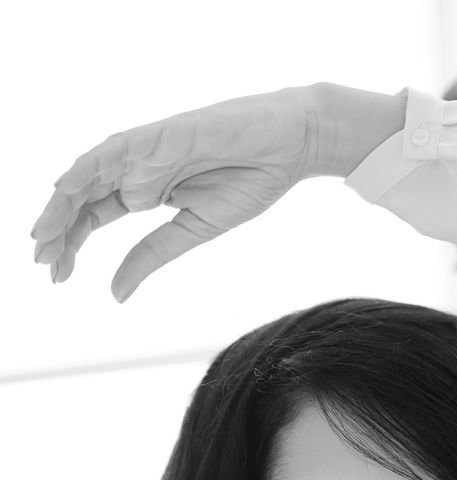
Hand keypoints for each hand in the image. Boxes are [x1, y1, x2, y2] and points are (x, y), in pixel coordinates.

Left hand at [31, 84, 326, 301]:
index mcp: (149, 191)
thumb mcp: (195, 230)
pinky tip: (65, 192)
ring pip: (90, 174)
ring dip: (63, 205)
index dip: (72, 243)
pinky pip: (115, 150)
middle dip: (59, 231)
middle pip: (83, 198)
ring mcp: (147, 151)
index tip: (57, 275)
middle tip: (46, 264)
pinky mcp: (161, 134)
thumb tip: (115, 293)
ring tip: (45, 239)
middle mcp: (140, 170)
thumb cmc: (252, 181)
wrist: (291, 145)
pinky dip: (87, 168)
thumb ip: (153, 254)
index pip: (95, 216)